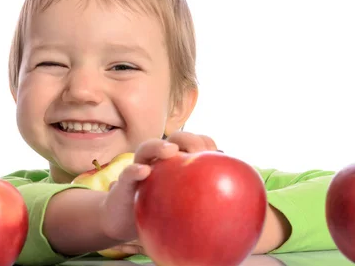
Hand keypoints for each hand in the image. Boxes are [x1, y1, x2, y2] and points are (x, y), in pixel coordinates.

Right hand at [97, 132, 218, 247]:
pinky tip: (144, 172)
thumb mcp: (181, 204)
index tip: (217, 152)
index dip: (205, 142)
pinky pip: (127, 174)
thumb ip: (201, 198)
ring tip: (171, 150)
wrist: (123, 220)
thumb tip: (236, 207)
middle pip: (173, 139)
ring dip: (159, 146)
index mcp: (174, 162)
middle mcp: (157, 160)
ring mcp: (139, 168)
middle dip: (188, 139)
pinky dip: (135, 170)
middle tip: (199, 151)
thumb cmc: (157, 211)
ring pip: (146, 148)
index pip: (192, 143)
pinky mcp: (123, 183)